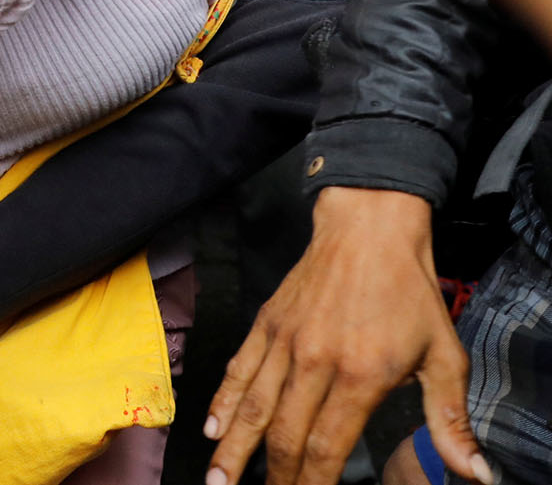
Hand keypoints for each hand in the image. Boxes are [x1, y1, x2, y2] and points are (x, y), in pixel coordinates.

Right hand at [204, 186, 485, 484]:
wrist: (368, 229)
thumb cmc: (410, 294)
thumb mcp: (444, 357)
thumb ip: (450, 421)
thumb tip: (476, 474)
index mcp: (360, 375)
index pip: (326, 445)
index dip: (312, 483)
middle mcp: (315, 361)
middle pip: (284, 434)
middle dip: (273, 475)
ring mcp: (285, 341)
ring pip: (251, 405)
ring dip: (233, 448)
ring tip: (218, 481)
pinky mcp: (266, 323)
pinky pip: (239, 369)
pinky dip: (222, 400)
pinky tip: (212, 426)